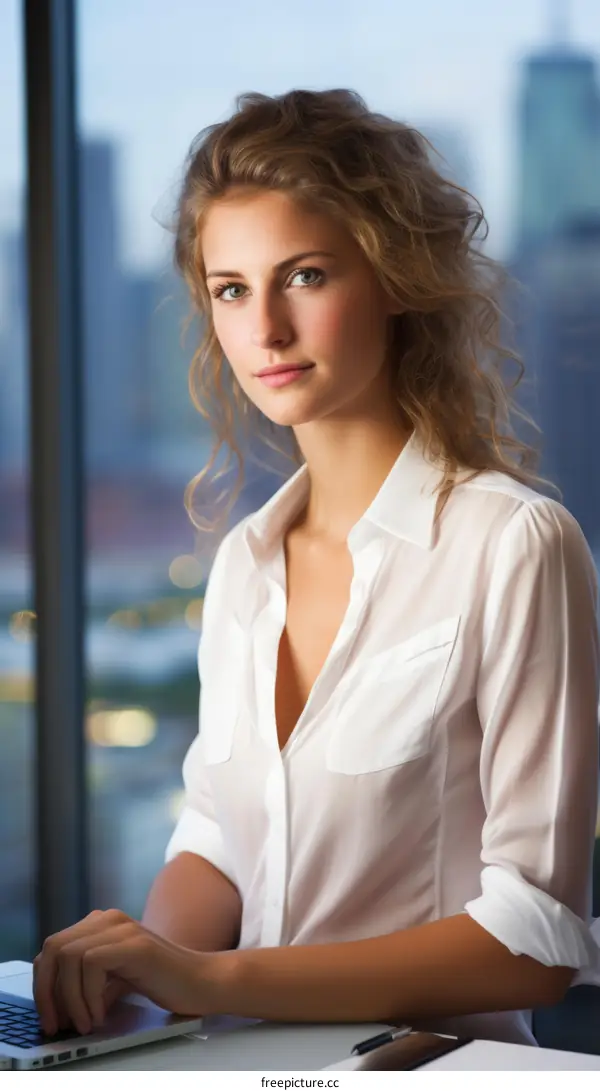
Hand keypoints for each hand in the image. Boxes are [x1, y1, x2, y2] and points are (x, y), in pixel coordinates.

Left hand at [33, 909, 218, 1036]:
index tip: (49, 1018)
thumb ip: (88, 981)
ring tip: (85, 1023)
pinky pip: (91, 964)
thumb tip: (55, 1006)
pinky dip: (88, 996)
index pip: (53, 948)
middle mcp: (109, 919)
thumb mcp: (115, 979)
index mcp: (102, 924)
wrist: (203, 982)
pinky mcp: (136, 944)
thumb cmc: (162, 983)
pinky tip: (101, 1015)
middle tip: (57, 1024)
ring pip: (69, 956)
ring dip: (70, 998)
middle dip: (47, 991)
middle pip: (54, 948)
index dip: (43, 984)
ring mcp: (123, 928)